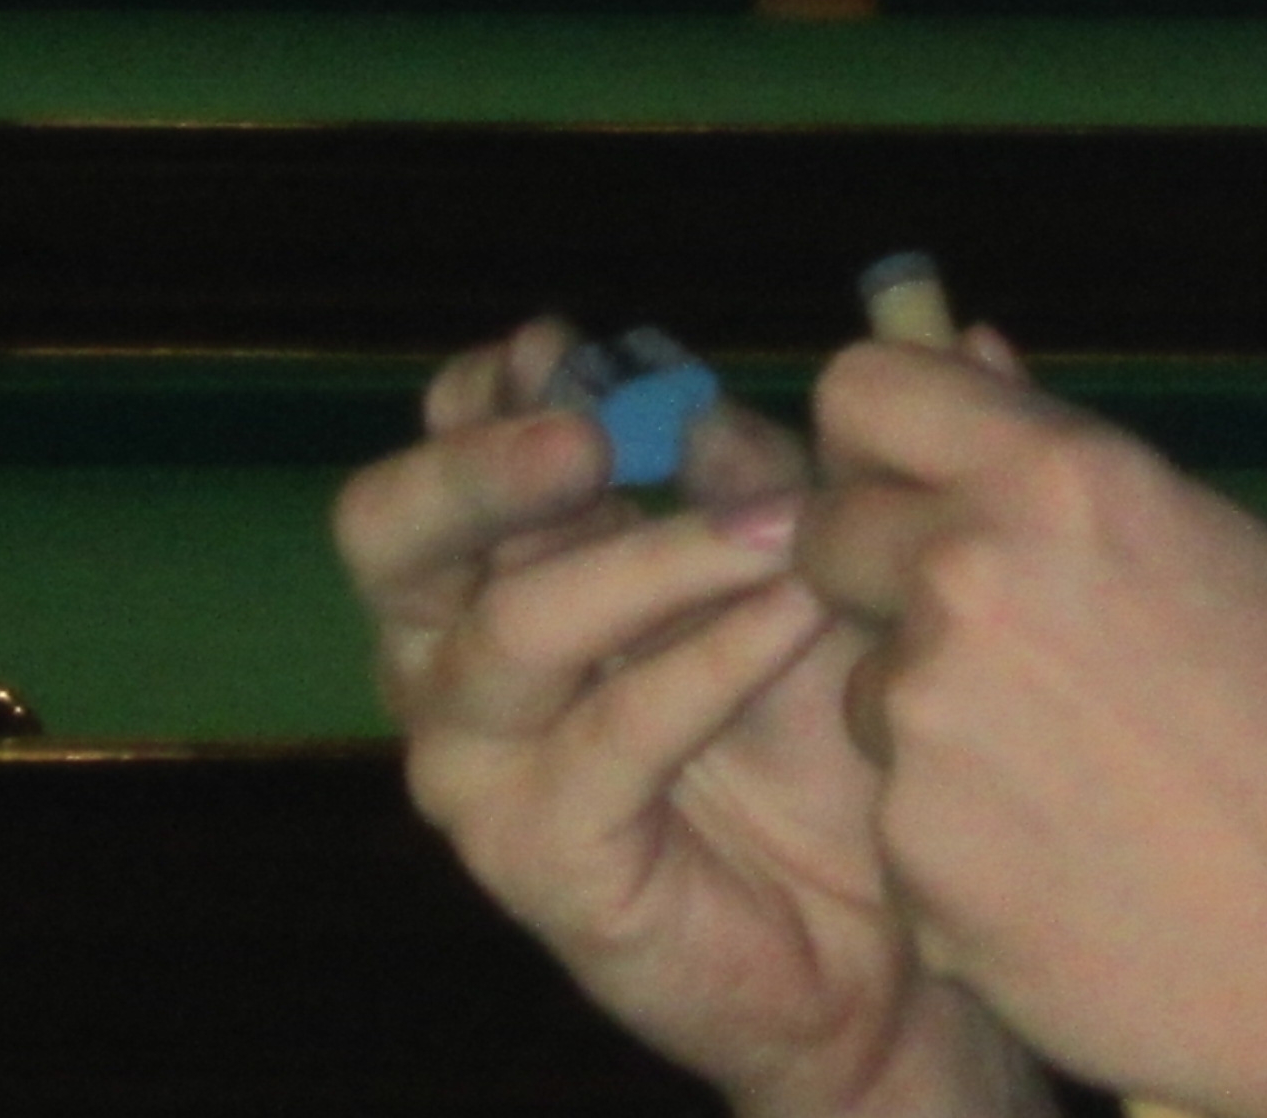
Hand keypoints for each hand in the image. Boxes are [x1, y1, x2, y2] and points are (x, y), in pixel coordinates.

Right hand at [335, 321, 1039, 1117]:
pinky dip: (709, 660)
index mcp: (504, 564)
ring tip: (786, 528)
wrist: (875, 927)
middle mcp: (459, 658)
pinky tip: (796, 617)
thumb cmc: (820, 729)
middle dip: (481, 465)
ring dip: (653, 558)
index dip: (484, 389)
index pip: (439, 449)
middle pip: (390, 534)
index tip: (565, 340)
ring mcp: (480, 764)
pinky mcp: (535, 856)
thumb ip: (756, 472)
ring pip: (511, 630)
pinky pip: (609, 737)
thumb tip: (716, 391)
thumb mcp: (796, 564)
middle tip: (592, 433)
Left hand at [802, 338, 1266, 1117]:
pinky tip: (1064, 860)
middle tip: (989, 636)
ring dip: (931, 714)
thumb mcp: (1221, 549)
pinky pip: (898, 812)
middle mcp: (969, 576)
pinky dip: (958, 831)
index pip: (863, 391)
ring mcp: (924, 718)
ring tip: (1073, 775)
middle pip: (824, 532)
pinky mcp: (905, 850)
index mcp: (1064, 477)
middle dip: (877, 572)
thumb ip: (1067, 461)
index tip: (909, 482)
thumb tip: (966, 352)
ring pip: (864, 683)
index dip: (876, 439)